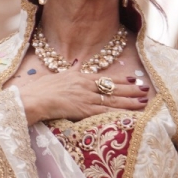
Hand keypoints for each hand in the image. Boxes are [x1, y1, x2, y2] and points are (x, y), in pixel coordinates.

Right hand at [16, 72, 147, 125]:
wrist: (33, 99)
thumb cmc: (40, 89)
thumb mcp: (57, 76)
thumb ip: (69, 71)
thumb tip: (77, 64)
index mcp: (79, 77)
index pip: (104, 78)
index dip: (119, 80)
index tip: (132, 79)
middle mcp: (85, 86)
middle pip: (112, 88)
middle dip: (130, 89)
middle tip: (145, 88)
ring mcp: (86, 98)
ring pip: (113, 100)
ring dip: (129, 101)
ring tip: (144, 100)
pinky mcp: (84, 110)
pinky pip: (106, 112)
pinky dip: (119, 112)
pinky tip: (130, 113)